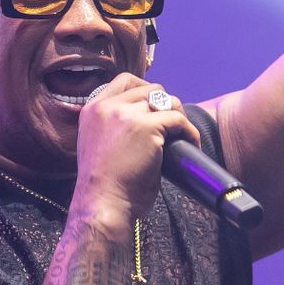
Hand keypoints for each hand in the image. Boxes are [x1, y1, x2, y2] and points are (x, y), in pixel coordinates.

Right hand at [73, 75, 198, 224]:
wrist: (102, 203)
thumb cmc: (103, 186)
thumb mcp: (97, 144)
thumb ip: (112, 126)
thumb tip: (145, 119)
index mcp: (92, 110)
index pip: (124, 81)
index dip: (145, 89)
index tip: (156, 106)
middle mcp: (107, 107)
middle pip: (150, 89)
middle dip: (166, 105)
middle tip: (172, 126)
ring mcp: (127, 115)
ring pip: (167, 101)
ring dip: (179, 117)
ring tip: (183, 136)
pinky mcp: (147, 127)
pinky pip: (179, 119)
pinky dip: (190, 132)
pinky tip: (191, 145)